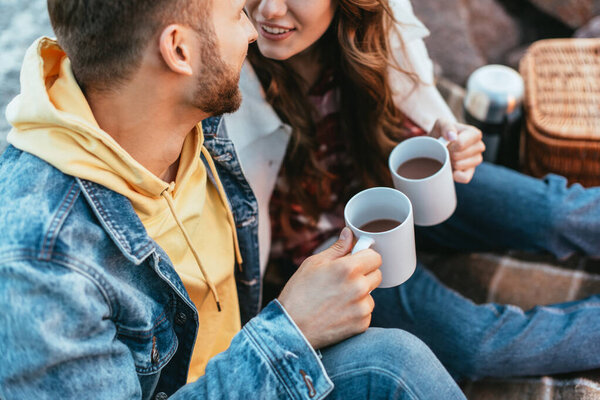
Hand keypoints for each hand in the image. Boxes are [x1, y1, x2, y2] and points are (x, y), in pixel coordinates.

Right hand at [278, 228, 381, 348]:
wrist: (291, 328)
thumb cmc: (299, 293)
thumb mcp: (313, 263)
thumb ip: (337, 248)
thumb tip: (349, 233)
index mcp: (349, 268)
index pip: (375, 256)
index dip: (365, 257)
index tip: (356, 261)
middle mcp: (360, 287)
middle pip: (377, 274)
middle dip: (364, 274)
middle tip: (344, 280)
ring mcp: (362, 307)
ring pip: (371, 294)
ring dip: (361, 294)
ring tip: (338, 299)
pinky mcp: (362, 324)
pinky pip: (366, 312)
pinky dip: (356, 311)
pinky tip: (339, 312)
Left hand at [429, 118, 484, 183]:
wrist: (437, 146)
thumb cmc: (441, 134)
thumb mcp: (440, 124)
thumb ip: (446, 126)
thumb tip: (452, 137)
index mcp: (474, 134)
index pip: (461, 144)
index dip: (449, 146)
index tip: (445, 143)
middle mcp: (479, 146)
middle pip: (458, 156)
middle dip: (448, 154)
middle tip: (445, 150)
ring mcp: (476, 160)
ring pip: (460, 166)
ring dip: (449, 163)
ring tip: (447, 157)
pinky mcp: (471, 172)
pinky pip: (464, 178)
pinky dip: (454, 175)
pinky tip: (451, 169)